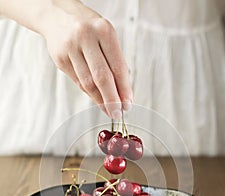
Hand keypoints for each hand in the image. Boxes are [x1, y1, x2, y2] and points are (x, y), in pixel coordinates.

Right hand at [40, 0, 131, 117]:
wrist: (56, 14)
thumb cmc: (87, 27)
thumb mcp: (106, 36)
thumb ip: (114, 62)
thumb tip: (122, 92)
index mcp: (104, 30)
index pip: (118, 67)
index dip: (124, 89)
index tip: (127, 103)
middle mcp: (86, 37)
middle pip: (102, 77)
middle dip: (111, 99)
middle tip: (117, 112)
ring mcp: (70, 48)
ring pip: (88, 83)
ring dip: (100, 100)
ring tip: (108, 109)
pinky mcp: (60, 58)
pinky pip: (77, 81)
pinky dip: (89, 93)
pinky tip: (96, 98)